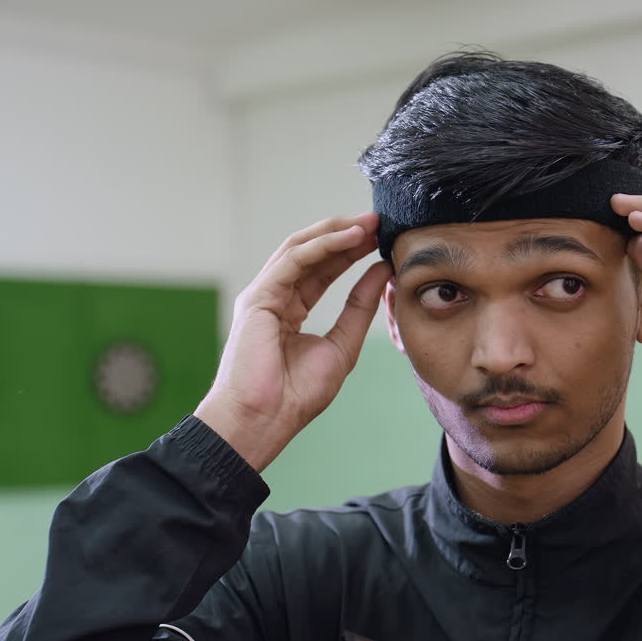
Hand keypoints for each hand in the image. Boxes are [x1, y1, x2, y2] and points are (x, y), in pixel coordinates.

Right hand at [195, 211, 391, 471]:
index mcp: (291, 311)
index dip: (351, 252)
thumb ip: (360, 307)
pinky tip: (350, 239)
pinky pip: (293, 261)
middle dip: (345, 234)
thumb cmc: (297, 394)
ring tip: (368, 224)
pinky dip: (322, 246)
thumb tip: (382, 272)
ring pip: (300, 249)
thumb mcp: (343, 345)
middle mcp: (275, 298)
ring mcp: (264, 295)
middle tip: (377, 220)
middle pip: (312, 254)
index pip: (323, 271)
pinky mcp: (258, 297)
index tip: (381, 239)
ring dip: (335, 232)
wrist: (266, 419)